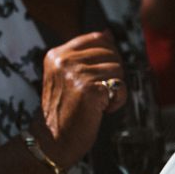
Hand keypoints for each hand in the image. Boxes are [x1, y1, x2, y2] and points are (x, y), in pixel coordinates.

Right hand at [35, 30, 126, 166]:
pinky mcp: (90, 90)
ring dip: (114, 90)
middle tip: (98, 92)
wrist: (53, 140)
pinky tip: (103, 109)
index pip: (98, 38)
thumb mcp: (68, 76)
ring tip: (98, 102)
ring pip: (118, 71)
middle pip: (112, 54)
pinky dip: (118, 101)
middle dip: (112, 74)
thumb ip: (87, 54)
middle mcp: (65, 61)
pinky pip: (121, 87)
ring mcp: (77, 74)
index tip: (102, 75)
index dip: (109, 56)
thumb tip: (108, 33)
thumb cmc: (64, 109)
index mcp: (57, 54)